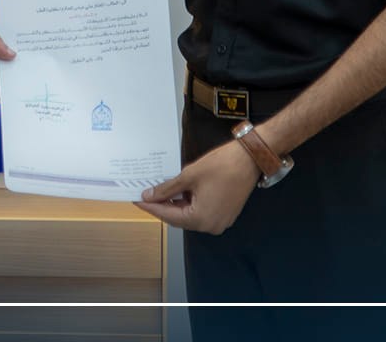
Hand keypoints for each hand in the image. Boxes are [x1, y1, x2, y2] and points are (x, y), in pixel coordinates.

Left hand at [135, 140, 258, 234]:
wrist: (250, 159)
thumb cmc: (222, 165)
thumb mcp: (189, 176)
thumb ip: (167, 189)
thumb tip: (149, 196)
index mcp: (201, 219)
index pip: (168, 215)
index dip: (151, 206)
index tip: (136, 200)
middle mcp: (210, 226)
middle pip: (178, 218)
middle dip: (162, 206)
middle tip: (145, 195)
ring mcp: (219, 221)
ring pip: (189, 216)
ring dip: (175, 205)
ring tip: (158, 192)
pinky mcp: (225, 214)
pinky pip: (201, 212)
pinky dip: (188, 204)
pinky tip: (177, 192)